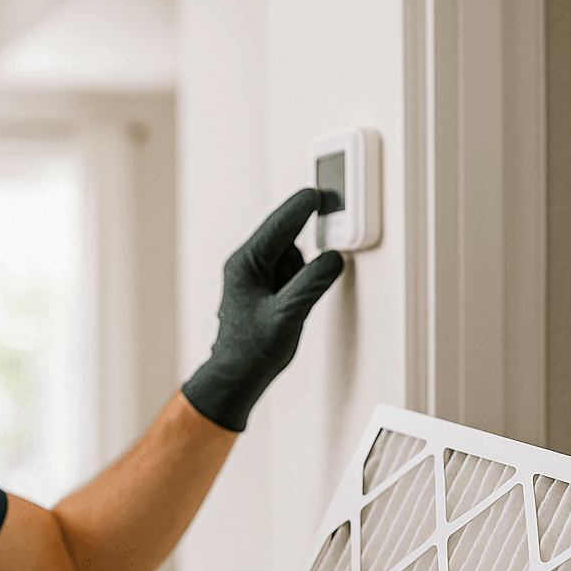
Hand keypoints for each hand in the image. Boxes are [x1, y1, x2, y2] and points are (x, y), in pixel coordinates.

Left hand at [181, 188, 345, 431]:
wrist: (236, 377)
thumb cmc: (250, 351)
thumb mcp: (287, 315)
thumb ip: (312, 283)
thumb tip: (333, 258)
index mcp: (245, 263)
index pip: (281, 223)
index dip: (306, 206)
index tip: (326, 193)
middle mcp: (247, 264)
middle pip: (287, 234)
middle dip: (309, 240)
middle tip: (329, 236)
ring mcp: (255, 276)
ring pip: (292, 254)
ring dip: (303, 269)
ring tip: (294, 303)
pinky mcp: (264, 288)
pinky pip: (290, 271)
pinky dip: (300, 281)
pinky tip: (294, 305)